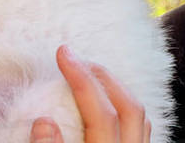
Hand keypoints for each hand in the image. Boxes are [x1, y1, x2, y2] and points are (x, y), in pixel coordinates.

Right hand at [30, 46, 150, 142]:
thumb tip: (44, 122)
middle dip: (103, 77)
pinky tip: (107, 103)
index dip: (82, 81)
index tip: (64, 55)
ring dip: (117, 90)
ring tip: (92, 75)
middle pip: (129, 108)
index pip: (102, 115)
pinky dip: (124, 108)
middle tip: (78, 59)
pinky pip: (140, 128)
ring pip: (140, 117)